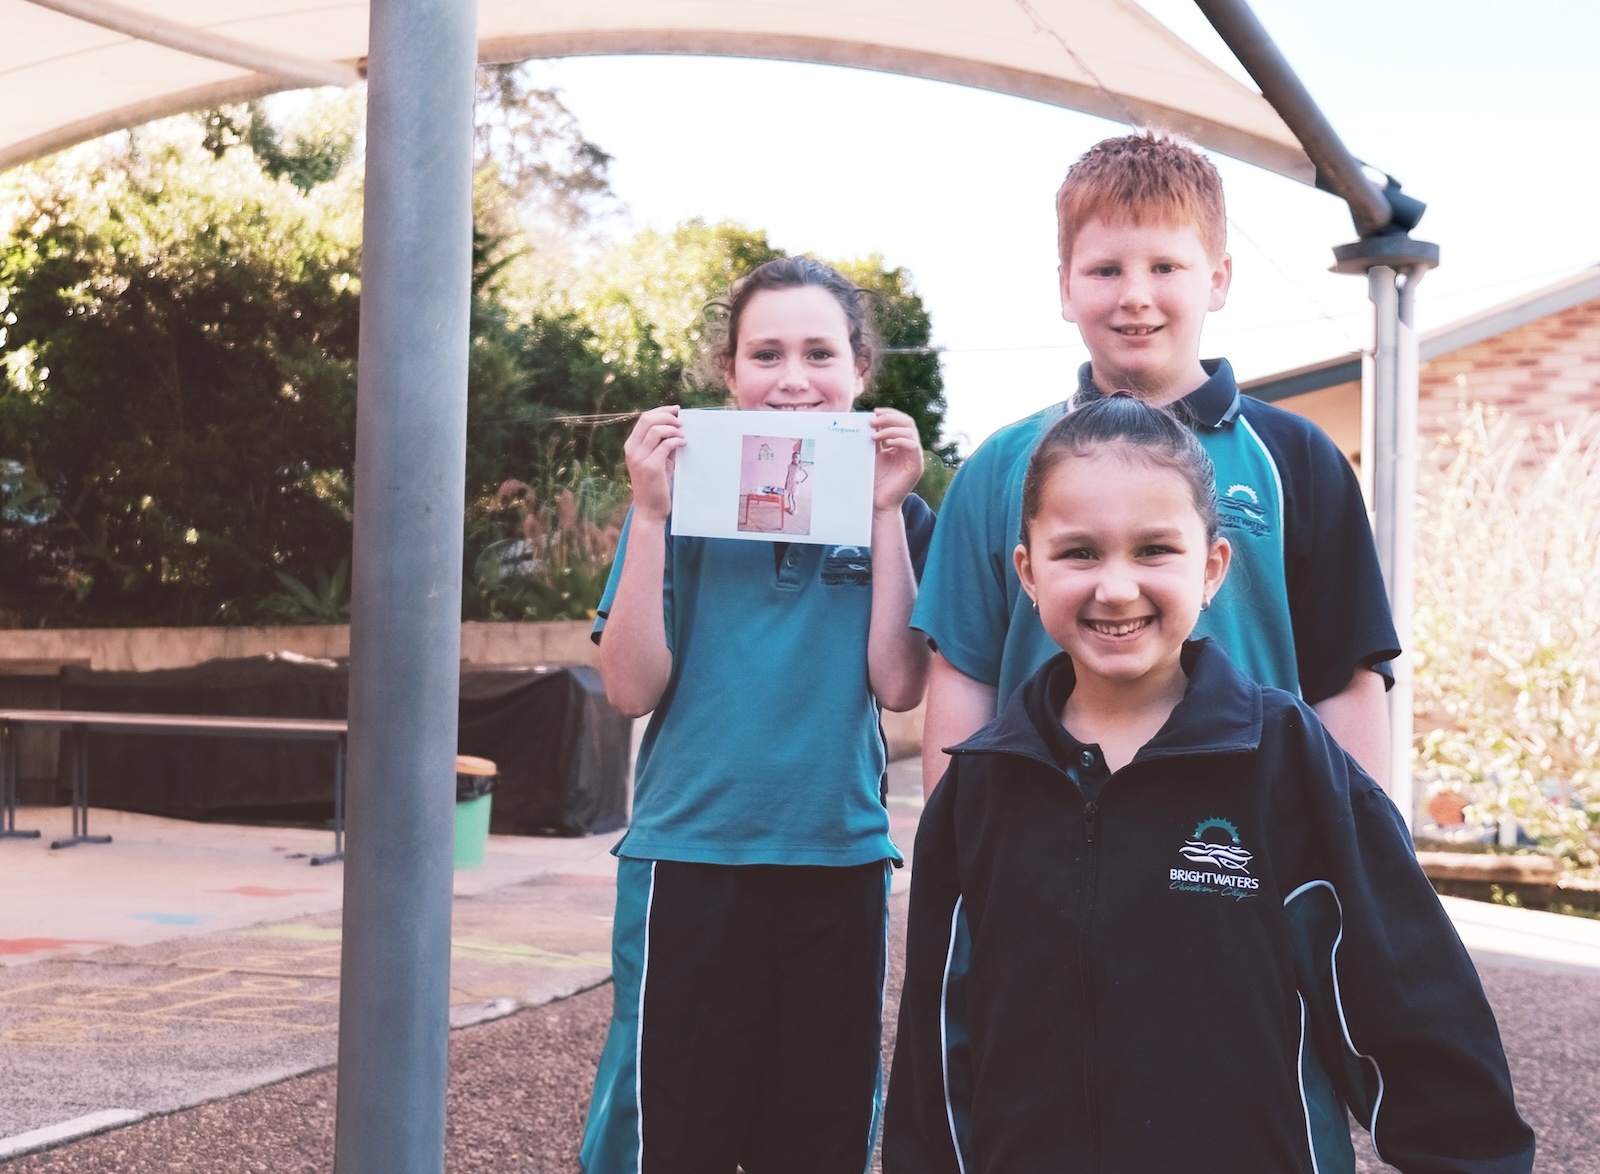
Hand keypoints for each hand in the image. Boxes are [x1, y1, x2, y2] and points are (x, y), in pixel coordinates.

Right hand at [622, 405, 684, 522]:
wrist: (650, 510)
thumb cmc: (656, 485)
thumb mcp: (658, 460)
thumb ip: (663, 444)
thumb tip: (677, 427)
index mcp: (631, 446)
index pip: (644, 418)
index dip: (661, 410)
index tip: (676, 409)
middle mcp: (632, 450)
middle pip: (648, 419)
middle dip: (667, 416)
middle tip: (682, 422)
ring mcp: (640, 458)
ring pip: (656, 430)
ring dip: (673, 429)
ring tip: (683, 436)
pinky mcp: (651, 467)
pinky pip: (665, 445)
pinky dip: (677, 441)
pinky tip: (684, 444)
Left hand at [871, 408, 923, 511]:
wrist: (878, 503)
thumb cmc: (874, 481)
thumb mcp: (872, 455)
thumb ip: (875, 439)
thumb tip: (869, 420)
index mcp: (901, 444)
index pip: (902, 421)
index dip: (890, 413)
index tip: (874, 412)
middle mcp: (910, 448)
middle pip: (907, 422)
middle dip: (890, 418)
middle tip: (872, 421)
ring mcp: (915, 457)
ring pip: (910, 431)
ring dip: (891, 429)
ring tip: (874, 435)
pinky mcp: (916, 467)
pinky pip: (913, 446)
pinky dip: (900, 440)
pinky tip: (887, 443)